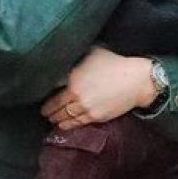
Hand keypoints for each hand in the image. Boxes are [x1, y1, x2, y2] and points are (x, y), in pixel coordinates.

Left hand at [40, 47, 155, 129]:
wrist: (136, 81)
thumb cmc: (116, 63)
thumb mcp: (93, 53)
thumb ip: (76, 58)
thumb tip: (66, 56)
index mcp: (73, 81)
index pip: (53, 94)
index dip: (46, 98)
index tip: (42, 99)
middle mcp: (76, 97)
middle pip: (56, 108)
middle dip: (48, 111)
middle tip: (43, 112)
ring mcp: (86, 109)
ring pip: (65, 118)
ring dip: (57, 120)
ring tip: (52, 120)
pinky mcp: (96, 117)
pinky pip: (77, 123)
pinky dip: (68, 125)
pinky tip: (63, 125)